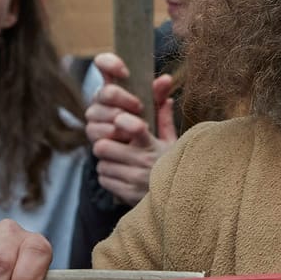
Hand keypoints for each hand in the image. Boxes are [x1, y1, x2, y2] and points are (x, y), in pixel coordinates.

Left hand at [85, 53, 176, 205]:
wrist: (179, 198)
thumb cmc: (170, 163)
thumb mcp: (171, 139)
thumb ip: (163, 112)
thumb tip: (163, 81)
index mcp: (152, 145)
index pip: (135, 128)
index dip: (122, 122)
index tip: (119, 119)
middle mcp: (143, 162)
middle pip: (103, 146)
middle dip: (105, 143)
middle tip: (113, 143)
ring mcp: (133, 180)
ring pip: (101, 163)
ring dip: (106, 161)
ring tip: (119, 160)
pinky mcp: (125, 194)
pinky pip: (103, 179)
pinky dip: (108, 177)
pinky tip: (121, 175)